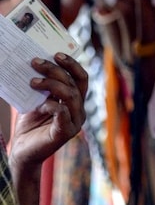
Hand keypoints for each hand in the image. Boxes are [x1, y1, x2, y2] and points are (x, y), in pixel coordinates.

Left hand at [10, 54, 87, 168]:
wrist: (22, 151)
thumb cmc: (29, 125)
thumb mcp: (36, 100)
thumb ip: (41, 86)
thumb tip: (33, 64)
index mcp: (76, 101)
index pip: (80, 78)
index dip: (72, 64)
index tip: (56, 53)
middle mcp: (79, 110)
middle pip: (75, 83)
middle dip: (56, 69)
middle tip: (36, 62)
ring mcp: (75, 122)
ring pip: (71, 95)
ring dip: (51, 84)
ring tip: (32, 81)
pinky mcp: (65, 133)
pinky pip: (63, 113)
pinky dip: (51, 105)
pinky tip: (39, 105)